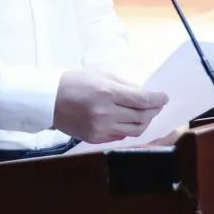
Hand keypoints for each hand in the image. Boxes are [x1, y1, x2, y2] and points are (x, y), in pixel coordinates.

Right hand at [52, 70, 168, 143]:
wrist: (49, 99)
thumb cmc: (74, 82)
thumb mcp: (101, 75)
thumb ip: (124, 85)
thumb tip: (143, 93)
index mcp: (107, 92)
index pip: (143, 99)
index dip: (158, 99)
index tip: (164, 97)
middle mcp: (106, 113)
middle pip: (142, 117)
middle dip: (154, 110)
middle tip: (157, 105)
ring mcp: (101, 128)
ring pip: (135, 131)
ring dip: (144, 121)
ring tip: (145, 114)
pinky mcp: (95, 139)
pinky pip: (121, 136)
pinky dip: (129, 129)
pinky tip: (127, 121)